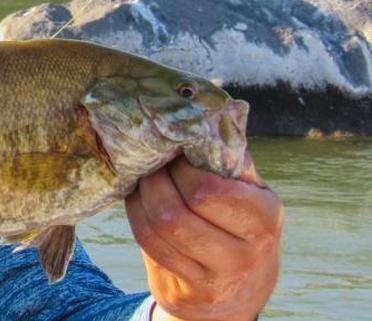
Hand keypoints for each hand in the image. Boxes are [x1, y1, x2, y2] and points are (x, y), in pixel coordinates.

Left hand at [125, 153, 282, 320]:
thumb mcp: (248, 192)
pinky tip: (138, 202)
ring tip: (142, 179)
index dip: (181, 168)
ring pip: (159, 229)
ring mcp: (216, 277)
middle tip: (149, 163)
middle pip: (177, 211)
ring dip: (141, 197)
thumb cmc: (238, 225)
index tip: (174, 153)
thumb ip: (228, 158)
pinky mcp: (186, 291)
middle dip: (155, 181)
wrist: (237, 291)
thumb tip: (204, 111)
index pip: (210, 190)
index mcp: (266, 216)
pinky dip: (136, 217)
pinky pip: (150, 247)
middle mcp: (247, 252)